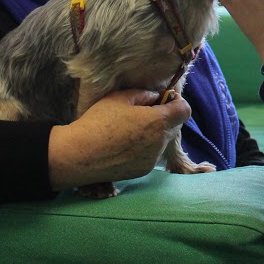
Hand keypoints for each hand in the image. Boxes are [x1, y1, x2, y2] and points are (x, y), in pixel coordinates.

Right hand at [48, 89, 191, 190]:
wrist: (78, 155)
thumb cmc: (98, 122)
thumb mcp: (121, 97)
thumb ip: (145, 94)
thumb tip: (157, 97)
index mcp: (158, 121)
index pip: (185, 110)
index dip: (176, 103)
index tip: (162, 100)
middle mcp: (160, 142)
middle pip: (175, 126)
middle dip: (165, 118)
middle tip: (143, 114)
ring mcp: (153, 158)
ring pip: (164, 141)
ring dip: (155, 134)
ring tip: (130, 130)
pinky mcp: (143, 170)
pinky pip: (152, 154)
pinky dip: (146, 148)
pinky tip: (125, 145)